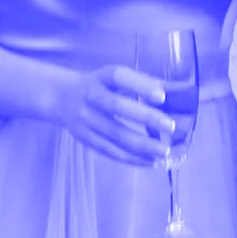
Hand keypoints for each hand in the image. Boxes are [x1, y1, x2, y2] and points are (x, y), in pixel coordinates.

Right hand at [54, 64, 175, 166]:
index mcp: (102, 76)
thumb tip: (173, 91)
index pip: (119, 77)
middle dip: (146, 117)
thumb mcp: (115, 76)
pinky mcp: (86, 139)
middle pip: (117, 107)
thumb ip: (141, 82)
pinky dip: (131, 158)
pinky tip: (150, 161)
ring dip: (142, 145)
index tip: (162, 96)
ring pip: (115, 134)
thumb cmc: (100, 85)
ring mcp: (87, 120)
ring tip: (164, 150)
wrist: (63, 98)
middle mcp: (91, 96)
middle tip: (171, 126)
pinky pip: (110, 151)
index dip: (140, 86)